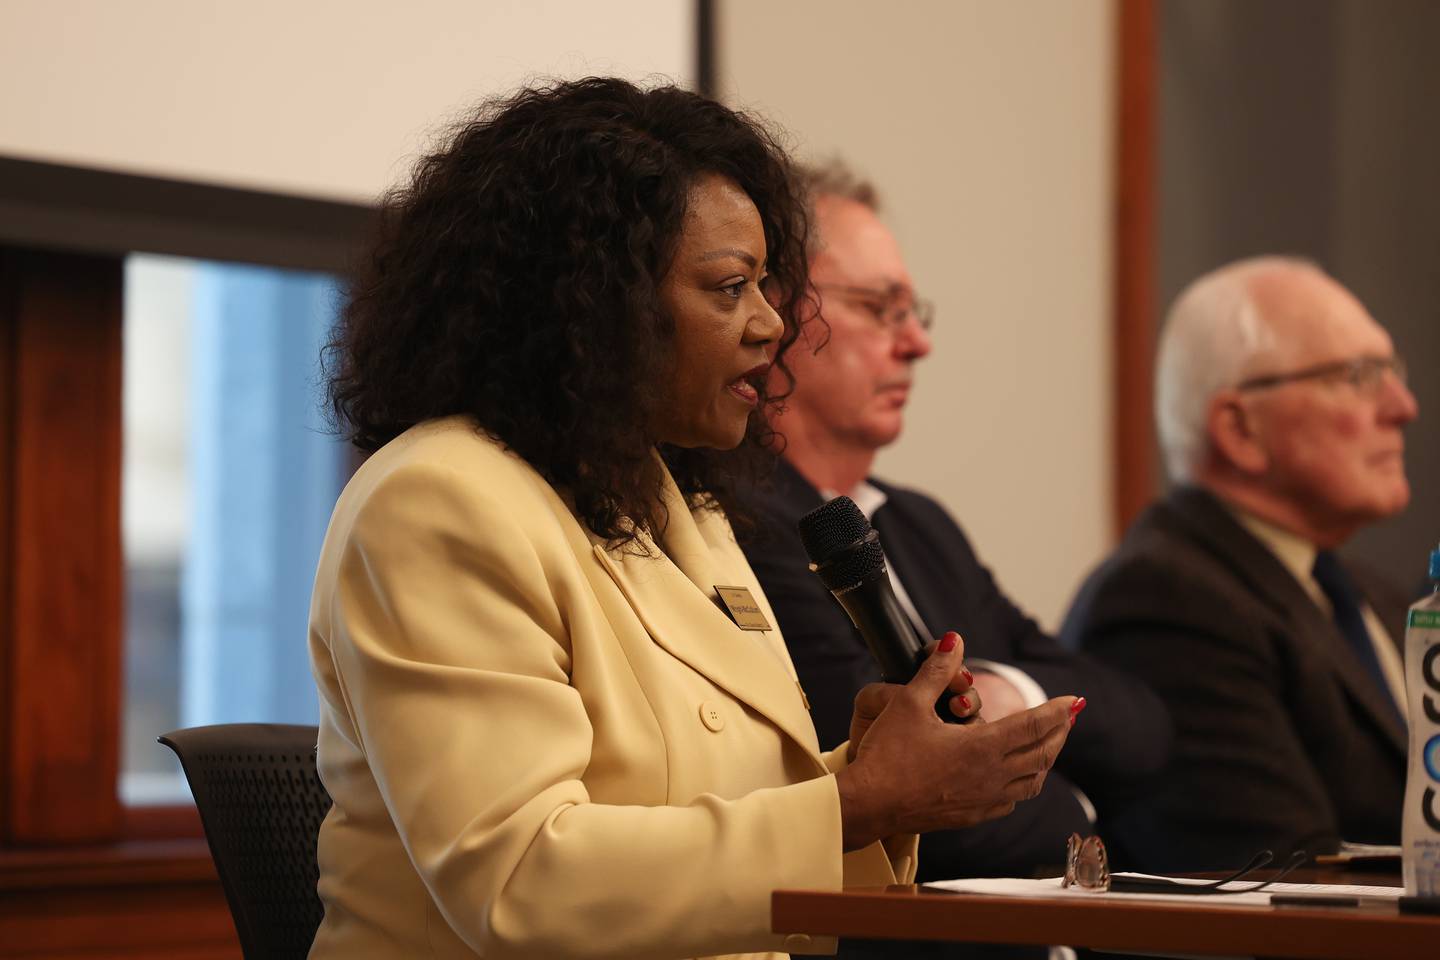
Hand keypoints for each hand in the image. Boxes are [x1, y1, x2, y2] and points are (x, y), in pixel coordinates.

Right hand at [834, 633, 1079, 850]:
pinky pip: (1011, 801)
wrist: (869, 804)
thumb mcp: (908, 703)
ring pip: (1032, 781)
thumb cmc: (887, 753)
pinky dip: (1023, 784)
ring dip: (1045, 760)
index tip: (1075, 700)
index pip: (1034, 725)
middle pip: (1042, 754)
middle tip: (1068, 718)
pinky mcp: (972, 815)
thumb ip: (937, 670)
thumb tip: (954, 641)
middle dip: (1059, 733)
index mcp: (982, 747)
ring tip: (1048, 745)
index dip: (1057, 710)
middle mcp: (992, 776)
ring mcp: (984, 800)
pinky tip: (1015, 778)